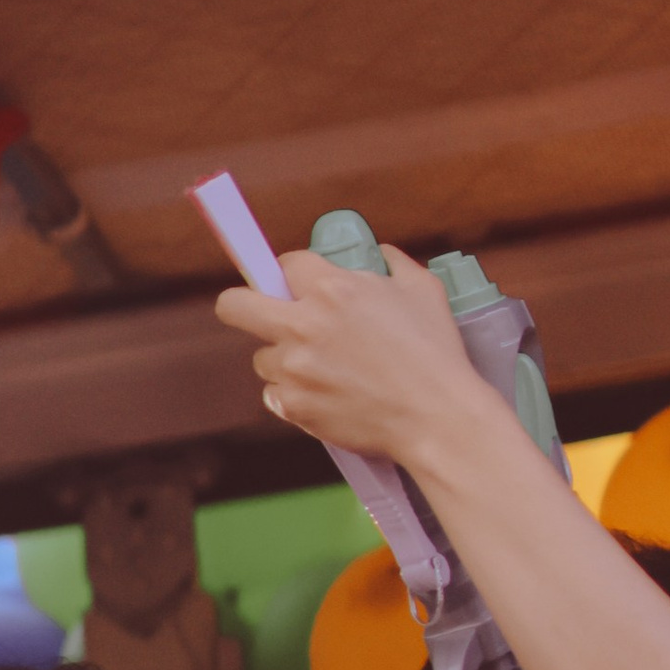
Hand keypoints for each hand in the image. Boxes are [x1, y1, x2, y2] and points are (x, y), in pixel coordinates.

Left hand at [215, 243, 477, 467]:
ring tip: (325, 370)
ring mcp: (293, 368)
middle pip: (233, 305)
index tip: (300, 285)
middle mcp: (303, 324)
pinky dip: (296, 396)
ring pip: (262, 357)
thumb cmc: (436, 352)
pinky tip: (328, 396)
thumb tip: (379, 252)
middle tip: (261, 313)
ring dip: (285, 360)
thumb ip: (393, 262)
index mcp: (332, 289)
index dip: (294, 275)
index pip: (284, 265)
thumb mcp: (423, 290)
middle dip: (241, 304)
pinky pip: (276, 395)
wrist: (436, 417)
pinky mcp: (292, 405)